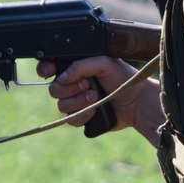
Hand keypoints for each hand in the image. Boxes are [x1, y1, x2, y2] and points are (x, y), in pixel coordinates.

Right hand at [36, 55, 163, 142]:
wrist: (138, 101)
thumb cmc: (123, 77)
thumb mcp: (104, 62)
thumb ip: (81, 65)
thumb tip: (61, 78)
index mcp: (76, 67)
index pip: (50, 67)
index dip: (45, 69)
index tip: (51, 71)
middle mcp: (73, 84)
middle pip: (53, 89)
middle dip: (70, 88)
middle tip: (88, 84)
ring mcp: (76, 102)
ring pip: (60, 105)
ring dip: (78, 101)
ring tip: (95, 97)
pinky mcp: (82, 118)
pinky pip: (69, 120)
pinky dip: (81, 115)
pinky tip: (94, 110)